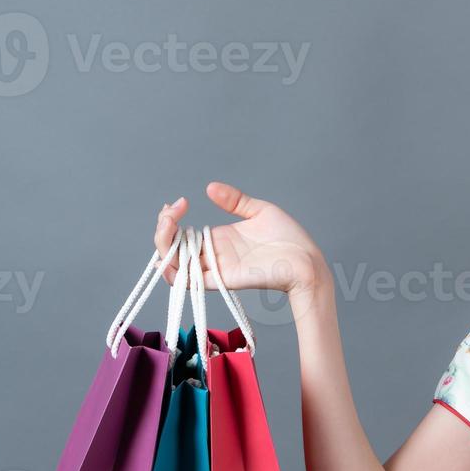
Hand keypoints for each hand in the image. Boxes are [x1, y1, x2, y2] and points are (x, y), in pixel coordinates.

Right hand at [153, 181, 325, 295]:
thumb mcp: (259, 211)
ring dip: (162, 244)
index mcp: (218, 239)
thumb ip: (235, 200)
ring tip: (169, 221)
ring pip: (172, 266)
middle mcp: (213, 255)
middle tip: (171, 210)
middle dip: (162, 228)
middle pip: (171, 249)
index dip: (170, 219)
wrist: (307, 260)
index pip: (180, 235)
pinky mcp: (223, 280)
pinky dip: (173, 270)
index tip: (179, 203)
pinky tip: (173, 248)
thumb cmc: (289, 239)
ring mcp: (216, 268)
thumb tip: (210, 187)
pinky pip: (188, 282)